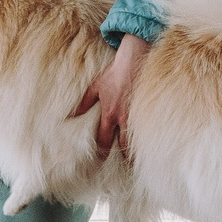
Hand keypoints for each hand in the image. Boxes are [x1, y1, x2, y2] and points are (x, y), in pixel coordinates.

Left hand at [73, 33, 150, 157]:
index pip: (104, 141)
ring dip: (138, 149)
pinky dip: (149, 137)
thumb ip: (84, 103)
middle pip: (125, 146)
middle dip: (124, 157)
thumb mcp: (95, 86)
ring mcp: (139, 114)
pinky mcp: (150, 109)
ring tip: (138, 159)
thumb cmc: (115, 72)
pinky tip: (151, 144)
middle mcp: (124, 118)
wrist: (136, 57)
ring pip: (139, 139)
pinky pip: (149, 128)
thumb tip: (70, 116)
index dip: (103, 153)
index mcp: (109, 114)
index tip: (103, 159)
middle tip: (123, 164)